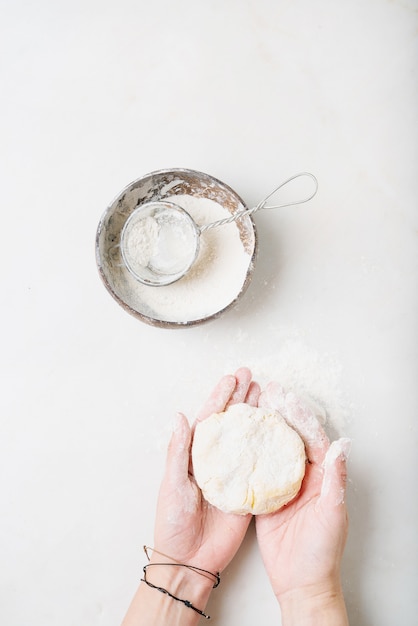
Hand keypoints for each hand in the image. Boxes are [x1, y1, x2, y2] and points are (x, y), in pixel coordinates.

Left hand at [153, 367, 259, 573]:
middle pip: (231, 423)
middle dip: (241, 398)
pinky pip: (260, 466)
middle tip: (253, 377)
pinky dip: (270, 448)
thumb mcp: (171, 484)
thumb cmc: (173, 522)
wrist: (189, 559)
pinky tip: (280, 432)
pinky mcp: (247, 492)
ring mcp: (232, 474)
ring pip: (247, 439)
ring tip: (267, 395)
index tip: (231, 378)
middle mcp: (216, 460)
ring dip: (256, 416)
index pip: (209, 419)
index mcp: (195, 455)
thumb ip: (178, 451)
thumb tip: (180, 416)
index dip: (220, 397)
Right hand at [256, 383, 349, 621]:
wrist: (301, 582)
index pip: (311, 437)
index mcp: (322, 476)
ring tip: (250, 405)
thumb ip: (335, 480)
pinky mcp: (265, 498)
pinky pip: (257, 470)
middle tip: (266, 391)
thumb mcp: (333, 514)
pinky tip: (238, 438)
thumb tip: (340, 446)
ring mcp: (283, 485)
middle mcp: (303, 476)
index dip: (299, 415)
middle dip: (279, 413)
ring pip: (272, 449)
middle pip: (290, 437)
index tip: (285, 396)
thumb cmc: (322, 552)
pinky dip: (248, 452)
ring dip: (263, 427)